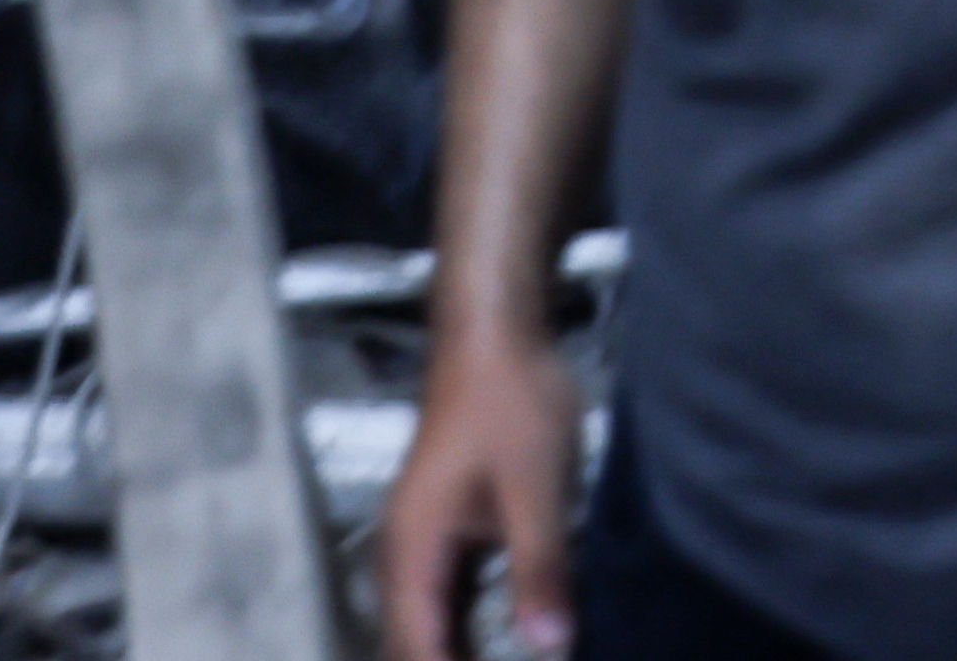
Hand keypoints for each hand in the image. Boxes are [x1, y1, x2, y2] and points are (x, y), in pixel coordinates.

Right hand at [372, 325, 580, 658]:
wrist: (494, 329)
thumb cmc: (512, 401)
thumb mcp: (535, 487)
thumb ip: (540, 568)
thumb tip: (551, 647)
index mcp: (413, 550)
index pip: (418, 648)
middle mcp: (405, 554)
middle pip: (414, 642)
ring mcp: (422, 540)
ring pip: (429, 622)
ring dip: (457, 651)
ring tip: (515, 659)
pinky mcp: (445, 526)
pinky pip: (447, 596)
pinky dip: (468, 626)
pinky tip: (507, 638)